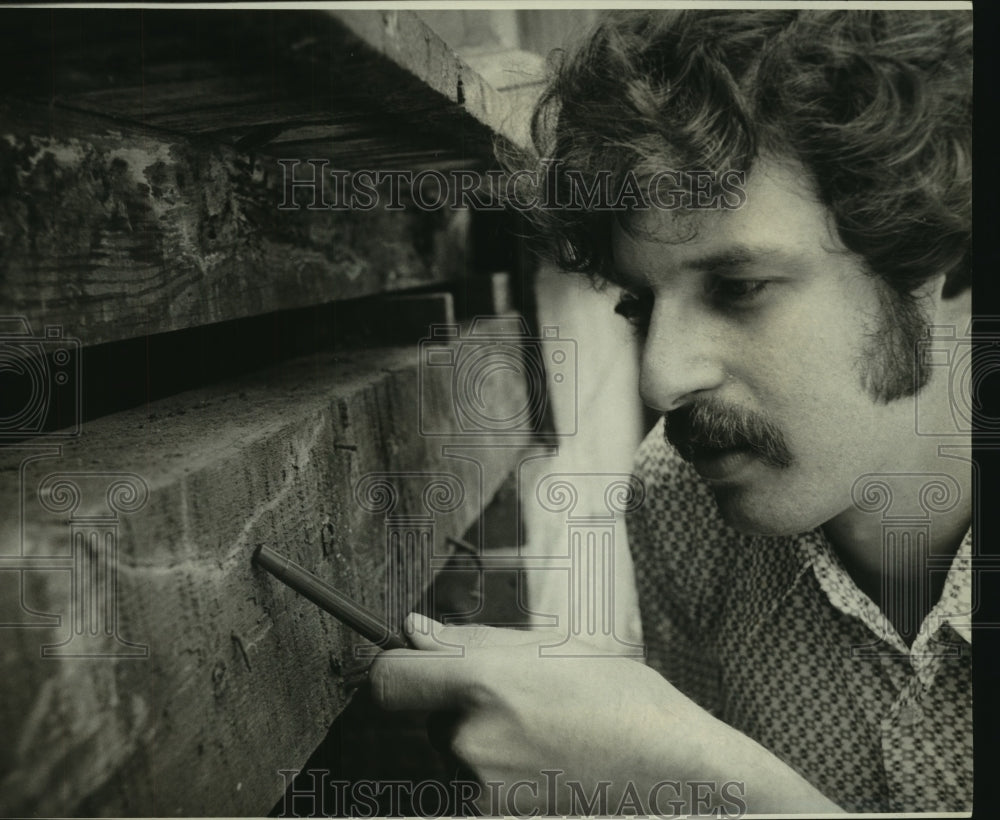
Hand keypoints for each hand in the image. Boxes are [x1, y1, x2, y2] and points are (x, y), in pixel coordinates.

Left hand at [369, 613, 732, 815]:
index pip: (391, 680)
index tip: (410, 671)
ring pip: (454, 755)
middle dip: (456, 711)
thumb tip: (414, 632)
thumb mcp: (555, 649)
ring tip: (542, 738)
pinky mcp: (497, 818)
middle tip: (517, 708)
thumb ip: (472, 641)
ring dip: (479, 745)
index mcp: (486, 680)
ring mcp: (484, 787)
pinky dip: (502, 776)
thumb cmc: (625, 699)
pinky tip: (549, 765)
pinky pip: (476, 787)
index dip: (395, 671)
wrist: (677, 772)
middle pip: (428, 720)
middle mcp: (473, 738)